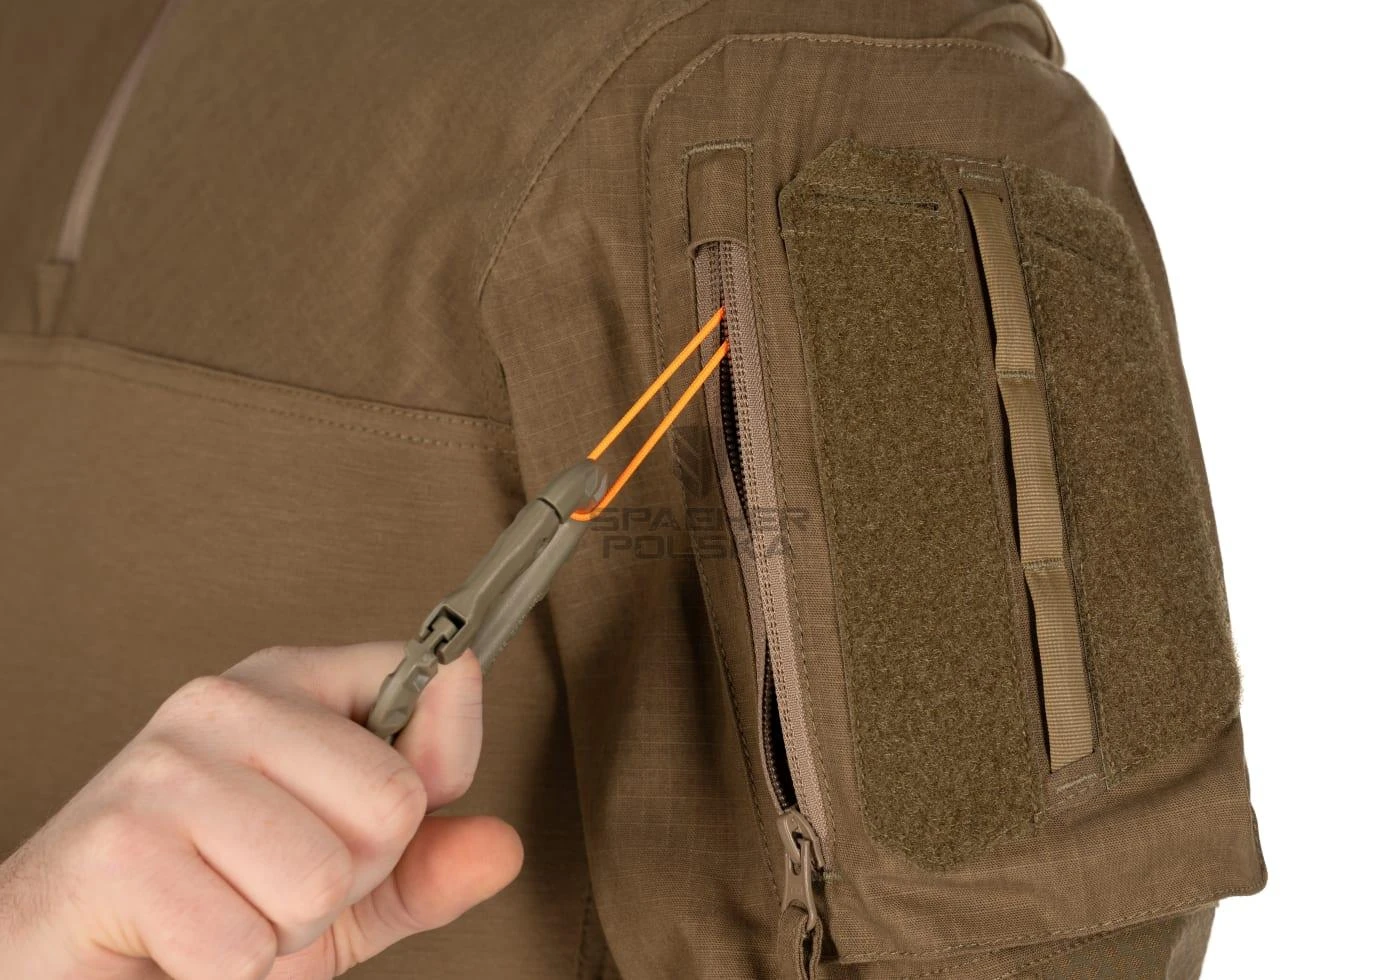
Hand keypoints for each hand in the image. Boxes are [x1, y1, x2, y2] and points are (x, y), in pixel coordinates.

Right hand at [0, 642, 521, 978]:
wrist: (63, 960)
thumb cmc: (207, 908)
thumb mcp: (345, 889)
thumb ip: (425, 866)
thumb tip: (502, 846)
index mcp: (291, 686)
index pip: (431, 678)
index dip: (442, 768)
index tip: (395, 812)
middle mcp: (226, 703)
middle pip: (392, 803)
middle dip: (350, 880)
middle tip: (275, 886)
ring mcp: (166, 766)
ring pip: (321, 880)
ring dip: (284, 932)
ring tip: (226, 910)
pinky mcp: (117, 846)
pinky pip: (246, 944)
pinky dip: (227, 973)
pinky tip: (179, 940)